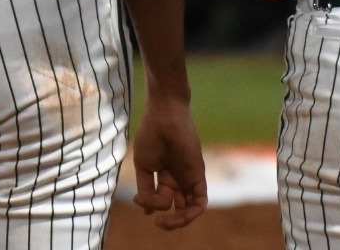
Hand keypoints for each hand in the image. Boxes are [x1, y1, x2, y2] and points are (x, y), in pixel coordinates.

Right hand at [130, 94, 206, 229]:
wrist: (164, 115)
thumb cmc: (151, 135)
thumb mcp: (144, 166)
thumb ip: (147, 189)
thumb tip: (148, 212)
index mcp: (165, 176)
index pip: (163, 200)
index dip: (152, 207)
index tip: (139, 200)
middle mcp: (179, 179)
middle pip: (179, 208)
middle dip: (169, 221)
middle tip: (157, 222)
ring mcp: (189, 177)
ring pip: (190, 209)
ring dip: (179, 221)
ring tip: (165, 221)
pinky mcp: (198, 175)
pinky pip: (200, 201)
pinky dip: (191, 213)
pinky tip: (175, 214)